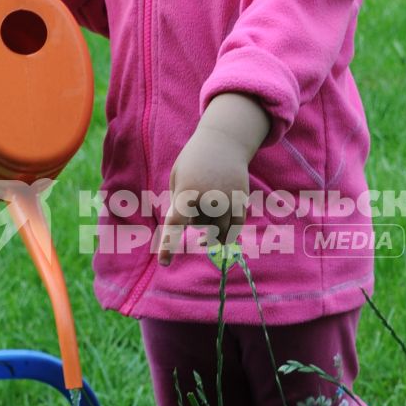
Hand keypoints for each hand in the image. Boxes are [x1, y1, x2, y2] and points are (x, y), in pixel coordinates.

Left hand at [157, 95, 269, 266]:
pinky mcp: (241, 200)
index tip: (164, 263)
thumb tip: (182, 228)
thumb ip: (177, 204)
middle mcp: (209, 198)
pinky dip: (228, 234)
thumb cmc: (193, 162)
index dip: (169, 245)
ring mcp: (228, 200)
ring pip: (219, 231)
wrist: (222, 142)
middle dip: (196, 219)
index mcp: (188, 192)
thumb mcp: (177, 178)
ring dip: (211, 231)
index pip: (176, 224)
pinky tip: (221, 237)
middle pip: (200, 226)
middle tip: (197, 200)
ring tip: (206, 223)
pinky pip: (235, 227)